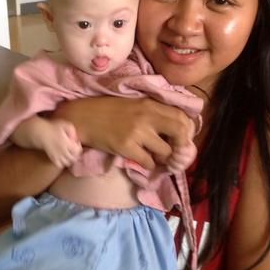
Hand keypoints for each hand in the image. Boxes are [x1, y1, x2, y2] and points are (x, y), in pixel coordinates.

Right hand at [41, 119, 82, 168]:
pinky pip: (60, 165)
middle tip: (73, 149)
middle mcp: (62, 151)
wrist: (41, 132)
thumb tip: (76, 140)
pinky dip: (63, 163)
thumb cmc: (53, 127)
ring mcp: (57, 156)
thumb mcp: (65, 125)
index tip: (76, 143)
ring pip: (67, 163)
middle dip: (76, 154)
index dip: (79, 147)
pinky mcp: (52, 158)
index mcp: (66, 142)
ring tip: (69, 154)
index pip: (78, 150)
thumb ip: (73, 132)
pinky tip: (63, 158)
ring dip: (70, 159)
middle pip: (74, 158)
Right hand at [54, 97, 195, 170]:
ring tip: (156, 158)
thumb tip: (176, 131)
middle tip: (175, 154)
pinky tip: (142, 160)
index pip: (182, 117)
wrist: (82, 117)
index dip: (187, 131)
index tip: (182, 140)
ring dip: (164, 159)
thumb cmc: (108, 111)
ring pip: (166, 151)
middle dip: (182, 147)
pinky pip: (148, 162)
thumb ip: (154, 113)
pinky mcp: (126, 146)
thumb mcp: (134, 104)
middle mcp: (147, 116)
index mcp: (150, 104)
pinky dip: (149, 165)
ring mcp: (137, 131)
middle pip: (180, 132)